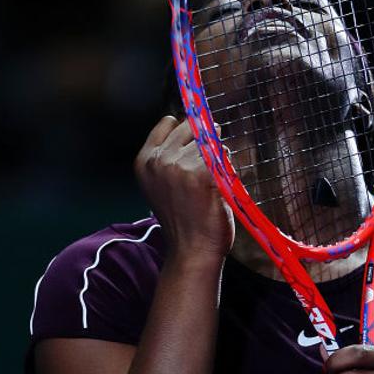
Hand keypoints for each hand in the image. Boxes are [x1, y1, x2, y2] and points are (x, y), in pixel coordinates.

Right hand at [134, 116, 233, 261]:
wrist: (192, 251)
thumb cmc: (185, 221)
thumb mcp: (164, 185)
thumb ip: (172, 157)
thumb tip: (201, 127)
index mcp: (144, 161)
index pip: (169, 122)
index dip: (188, 131)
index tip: (198, 144)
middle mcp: (158, 160)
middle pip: (192, 127)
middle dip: (206, 141)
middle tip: (209, 169)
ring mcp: (178, 165)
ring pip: (211, 141)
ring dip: (220, 157)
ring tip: (214, 183)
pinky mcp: (201, 173)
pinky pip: (224, 156)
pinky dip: (229, 169)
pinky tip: (222, 187)